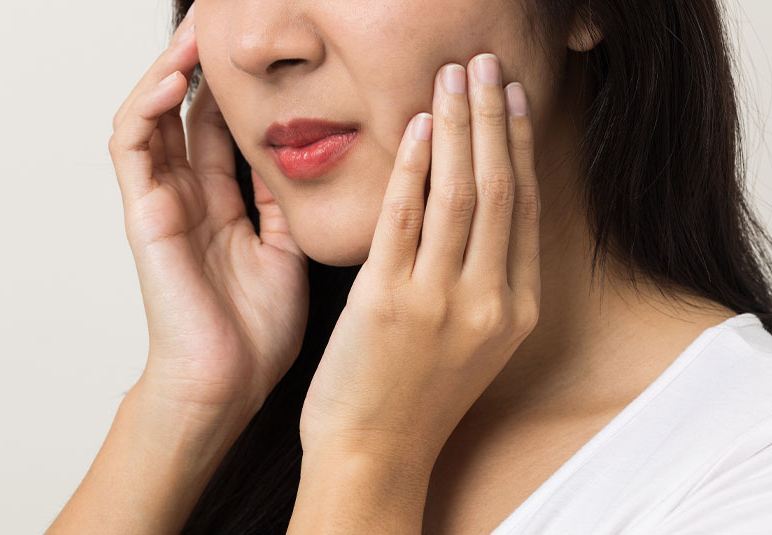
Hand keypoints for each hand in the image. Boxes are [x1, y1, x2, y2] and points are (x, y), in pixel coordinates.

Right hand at [108, 3, 308, 425]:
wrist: (228, 384)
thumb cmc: (255, 331)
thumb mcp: (286, 250)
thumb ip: (283, 202)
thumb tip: (300, 154)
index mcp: (223, 206)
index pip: (219, 131)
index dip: (234, 91)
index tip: (265, 57)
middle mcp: (189, 198)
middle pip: (184, 114)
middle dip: (200, 68)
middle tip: (222, 26)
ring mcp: (163, 204)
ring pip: (152, 118)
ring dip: (169, 71)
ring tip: (196, 35)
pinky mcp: (144, 215)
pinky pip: (133, 148)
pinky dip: (148, 108)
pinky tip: (178, 80)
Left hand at [299, 54, 540, 465]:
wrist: (374, 452)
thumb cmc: (417, 397)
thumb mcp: (472, 341)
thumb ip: (484, 282)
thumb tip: (479, 213)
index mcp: (516, 311)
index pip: (527, 210)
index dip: (520, 147)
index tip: (513, 101)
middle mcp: (488, 302)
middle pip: (501, 190)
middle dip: (494, 119)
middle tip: (487, 66)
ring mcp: (440, 301)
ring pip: (461, 194)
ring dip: (458, 128)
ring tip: (454, 78)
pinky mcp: (388, 301)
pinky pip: (405, 218)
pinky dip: (413, 167)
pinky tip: (416, 127)